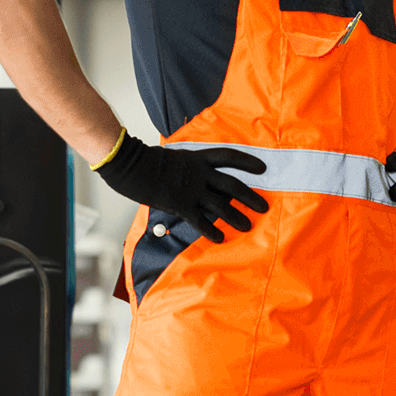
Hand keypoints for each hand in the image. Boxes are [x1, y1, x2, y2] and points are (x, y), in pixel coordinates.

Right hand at [96, 136, 269, 242]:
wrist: (131, 165)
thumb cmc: (148, 161)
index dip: (247, 162)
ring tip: (248, 226)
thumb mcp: (175, 157)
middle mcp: (200, 174)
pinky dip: (212, 230)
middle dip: (249, 197)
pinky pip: (201, 220)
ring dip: (236, 217)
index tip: (262, 169)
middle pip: (232, 185)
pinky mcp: (181, 204)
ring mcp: (191, 189)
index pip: (229, 156)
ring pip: (221, 205)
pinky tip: (220, 238)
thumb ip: (189, 167)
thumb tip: (200, 177)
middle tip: (263, 206)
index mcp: (198, 158)